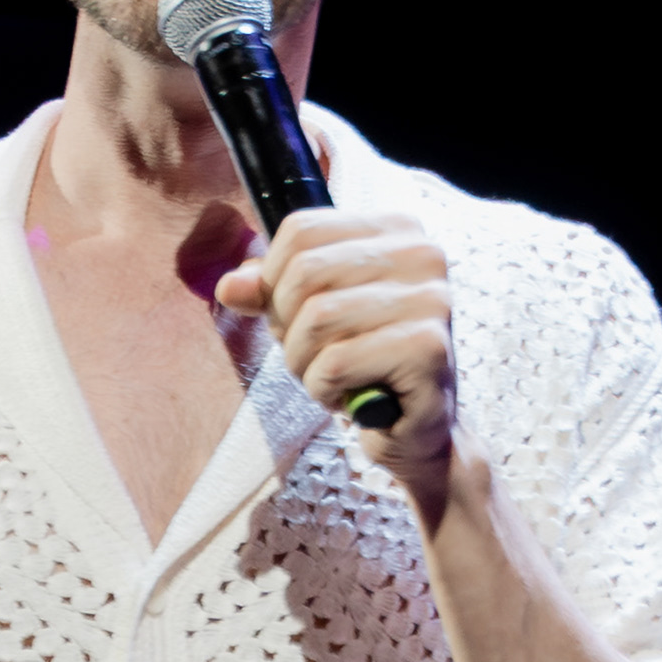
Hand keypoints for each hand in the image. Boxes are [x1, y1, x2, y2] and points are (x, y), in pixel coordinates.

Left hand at [218, 206, 458, 506]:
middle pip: (305, 272)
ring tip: (332, 379)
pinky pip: (336, 362)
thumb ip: (269, 292)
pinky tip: (351, 398)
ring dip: (304, 363)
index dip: (274, 280)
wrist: (416, 431)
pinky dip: (324, 389)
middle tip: (312, 357)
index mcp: (398, 230)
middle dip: (288, 327)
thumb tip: (229, 286)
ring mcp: (432, 300)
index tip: (291, 318)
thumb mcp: (309, 317)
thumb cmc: (364, 364)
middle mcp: (423, 254)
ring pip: (317, 318)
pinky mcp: (428, 350)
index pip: (301, 230)